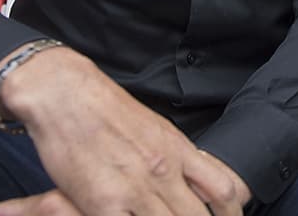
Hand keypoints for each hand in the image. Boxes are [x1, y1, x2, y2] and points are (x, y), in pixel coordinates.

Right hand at [0, 47, 249, 215]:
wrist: (66, 94)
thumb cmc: (106, 110)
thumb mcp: (156, 128)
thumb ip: (178, 156)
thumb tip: (199, 178)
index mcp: (178, 150)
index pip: (224, 189)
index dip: (231, 211)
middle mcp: (164, 171)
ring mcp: (135, 189)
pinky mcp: (103, 204)